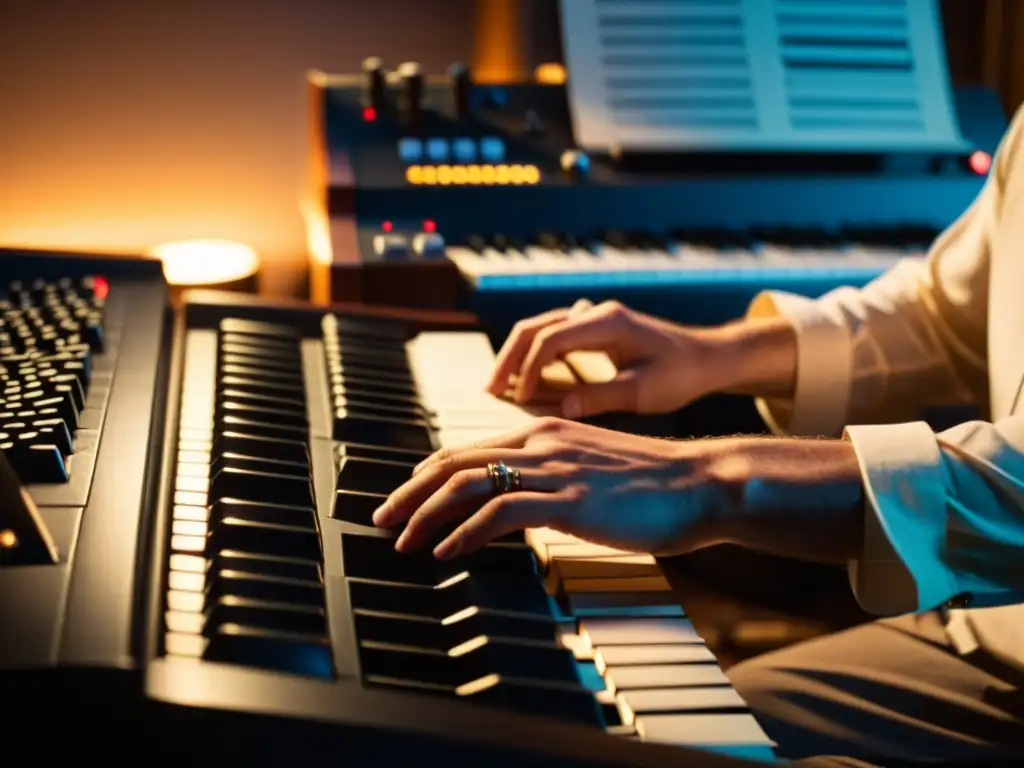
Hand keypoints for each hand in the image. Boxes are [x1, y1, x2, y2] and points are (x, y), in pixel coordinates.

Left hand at [371, 417, 730, 559]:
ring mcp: (554, 469)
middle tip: (382, 517)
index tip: (404, 497)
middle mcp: (541, 442)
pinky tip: (447, 552)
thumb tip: (523, 501)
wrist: (702, 482)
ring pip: (467, 482)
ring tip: (403, 540)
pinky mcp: (568, 499)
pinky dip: (463, 532)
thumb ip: (554, 476)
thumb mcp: (592, 470)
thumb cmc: (655, 482)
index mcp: (545, 432)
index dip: (427, 474)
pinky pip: (499, 511)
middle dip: (409, 492)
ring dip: (425, 514)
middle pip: (455, 461)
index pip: (469, 449)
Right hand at [486, 299, 727, 418]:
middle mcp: (596, 314)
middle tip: (489, 389)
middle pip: (536, 326)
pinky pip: (553, 337)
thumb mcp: (644, 392)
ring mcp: (594, 319)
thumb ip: (600, 398)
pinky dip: (532, 356)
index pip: (551, 338)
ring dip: (516, 355)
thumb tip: (559, 410)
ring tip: (496, 386)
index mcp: (607, 323)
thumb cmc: (682, 375)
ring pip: (540, 328)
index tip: (520, 400)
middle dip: (509, 358)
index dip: (528, 369)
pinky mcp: (595, 331)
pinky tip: (522, 381)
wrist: (709, 358)